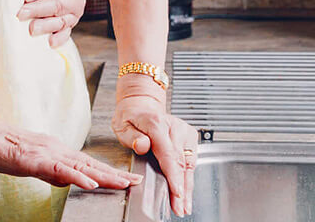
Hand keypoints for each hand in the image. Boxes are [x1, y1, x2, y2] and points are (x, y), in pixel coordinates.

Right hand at [0, 121, 142, 191]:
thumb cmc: (0, 148)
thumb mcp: (30, 161)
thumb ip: (49, 169)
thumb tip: (64, 179)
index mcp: (55, 149)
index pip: (86, 163)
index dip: (107, 171)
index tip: (125, 178)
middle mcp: (56, 148)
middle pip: (91, 164)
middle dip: (115, 174)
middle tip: (136, 181)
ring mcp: (48, 153)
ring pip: (82, 166)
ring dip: (105, 176)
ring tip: (123, 183)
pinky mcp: (37, 160)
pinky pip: (62, 169)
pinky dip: (79, 177)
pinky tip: (92, 183)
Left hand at [17, 0, 87, 46]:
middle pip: (58, 4)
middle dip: (38, 9)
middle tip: (21, 13)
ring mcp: (75, 9)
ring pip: (62, 20)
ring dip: (47, 26)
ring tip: (32, 30)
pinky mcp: (70, 21)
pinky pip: (67, 32)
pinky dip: (60, 38)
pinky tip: (50, 43)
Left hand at [112, 93, 196, 216]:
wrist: (141, 106)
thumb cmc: (131, 117)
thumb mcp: (122, 126)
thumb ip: (132, 137)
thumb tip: (142, 145)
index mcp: (157, 124)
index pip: (168, 154)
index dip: (174, 176)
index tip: (177, 193)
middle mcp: (174, 127)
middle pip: (181, 162)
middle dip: (182, 188)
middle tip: (180, 208)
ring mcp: (184, 131)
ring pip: (189, 163)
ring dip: (187, 186)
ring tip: (184, 206)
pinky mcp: (190, 136)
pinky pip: (191, 160)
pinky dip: (188, 177)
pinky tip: (186, 192)